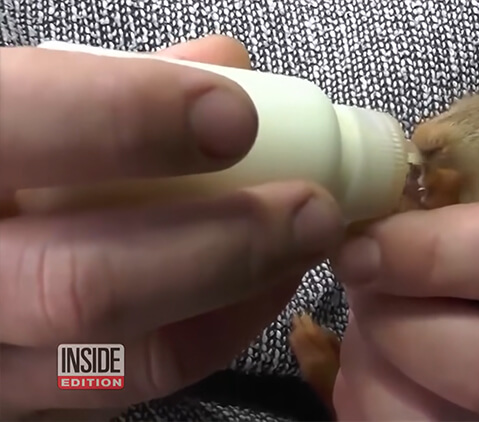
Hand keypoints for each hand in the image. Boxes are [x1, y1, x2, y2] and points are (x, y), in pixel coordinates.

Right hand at [0, 36, 343, 419]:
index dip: (130, 120)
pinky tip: (255, 291)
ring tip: (302, 247)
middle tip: (312, 209)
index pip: (20, 129)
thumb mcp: (19, 104)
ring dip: (237, 299)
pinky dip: (211, 339)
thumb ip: (108, 79)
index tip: (233, 116)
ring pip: (120, 361)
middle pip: (85, 286)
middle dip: (226, 245)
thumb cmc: (5, 159)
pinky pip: (127, 390)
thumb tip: (225, 64)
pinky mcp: (24, 401)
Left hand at [332, 200, 478, 420]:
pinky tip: (379, 369)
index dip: (433, 251)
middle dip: (399, 324)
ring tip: (373, 329)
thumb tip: (359, 238)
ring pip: (443, 421)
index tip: (361, 246)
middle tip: (361, 290)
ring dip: (376, 367)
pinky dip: (371, 400)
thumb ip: (444, 223)